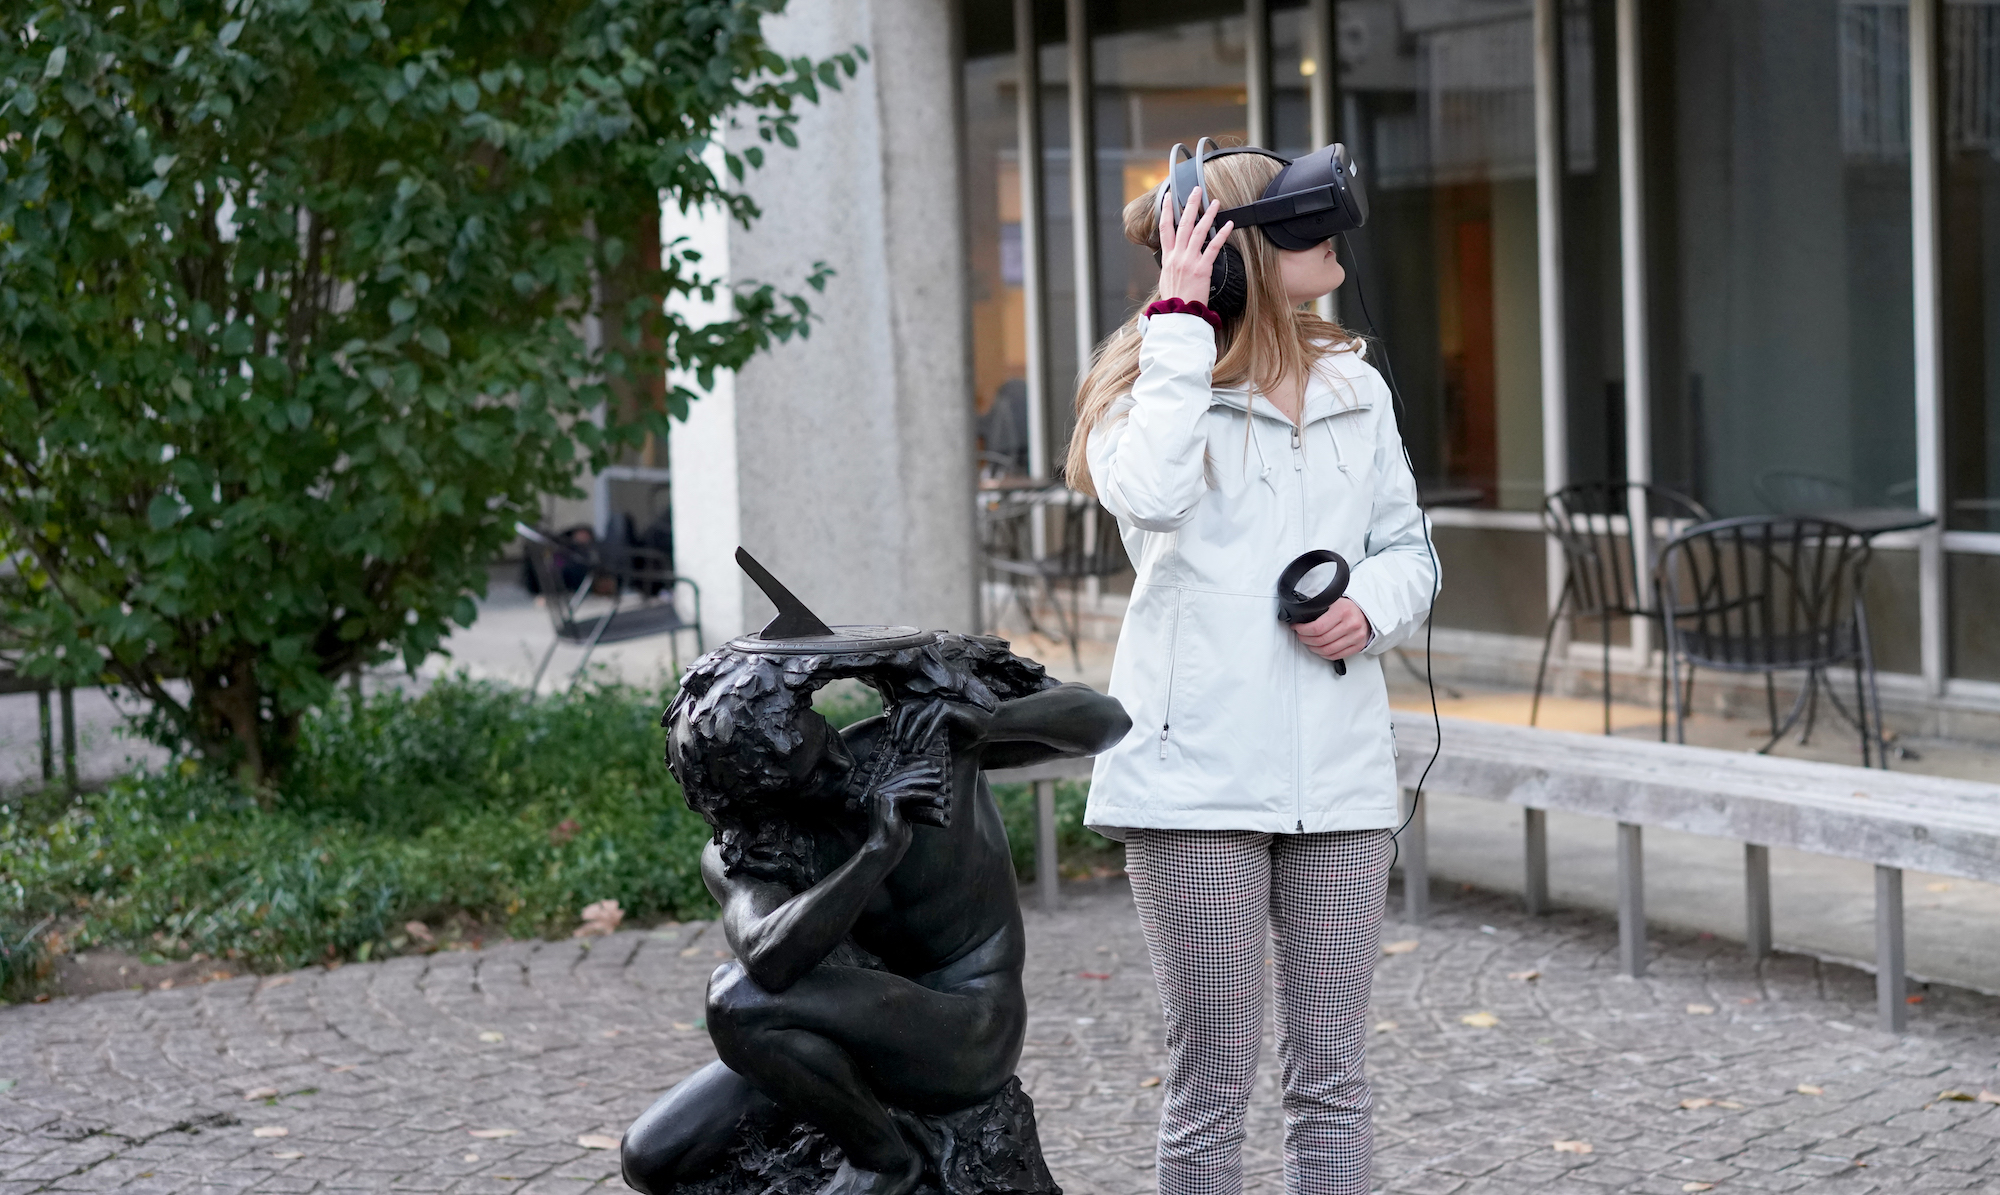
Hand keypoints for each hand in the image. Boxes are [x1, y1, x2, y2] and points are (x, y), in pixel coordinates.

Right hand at [863, 747, 946, 856]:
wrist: (885, 849)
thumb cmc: (894, 836)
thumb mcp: (903, 813)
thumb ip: (908, 802)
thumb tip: (924, 792)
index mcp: (878, 791)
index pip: (899, 774)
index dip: (915, 768)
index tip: (931, 766)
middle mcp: (876, 790)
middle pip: (903, 775)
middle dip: (923, 771)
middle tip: (938, 770)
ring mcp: (880, 794)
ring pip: (907, 782)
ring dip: (925, 781)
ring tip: (939, 782)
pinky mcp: (887, 800)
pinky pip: (909, 794)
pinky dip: (923, 794)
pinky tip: (934, 795)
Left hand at [890, 697, 992, 751]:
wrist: (986, 729)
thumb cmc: (963, 736)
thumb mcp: (939, 741)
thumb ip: (925, 741)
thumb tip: (906, 755)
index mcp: (926, 707)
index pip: (903, 711)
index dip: (894, 724)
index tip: (891, 741)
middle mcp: (930, 702)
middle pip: (906, 711)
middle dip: (898, 728)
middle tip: (896, 746)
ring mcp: (940, 703)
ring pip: (918, 716)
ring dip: (911, 734)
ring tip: (908, 750)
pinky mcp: (949, 708)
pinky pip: (934, 721)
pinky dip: (926, 735)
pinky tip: (923, 748)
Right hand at [1156, 185, 1233, 306]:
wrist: (1177, 314)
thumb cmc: (1173, 301)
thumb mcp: (1166, 279)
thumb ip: (1170, 265)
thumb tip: (1173, 259)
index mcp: (1167, 258)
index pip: (1164, 229)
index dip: (1167, 211)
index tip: (1169, 198)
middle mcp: (1177, 256)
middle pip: (1183, 224)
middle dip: (1190, 205)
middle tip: (1196, 190)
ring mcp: (1189, 261)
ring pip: (1199, 232)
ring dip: (1208, 215)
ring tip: (1215, 202)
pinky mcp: (1202, 268)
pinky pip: (1213, 247)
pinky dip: (1222, 234)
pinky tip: (1228, 224)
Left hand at [1293, 596, 1370, 663]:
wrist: (1367, 614)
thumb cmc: (1348, 608)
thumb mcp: (1334, 601)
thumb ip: (1320, 607)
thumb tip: (1301, 615)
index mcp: (1342, 611)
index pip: (1317, 627)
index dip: (1303, 630)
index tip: (1297, 628)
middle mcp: (1351, 624)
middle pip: (1321, 640)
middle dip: (1306, 639)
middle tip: (1301, 635)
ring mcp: (1355, 637)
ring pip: (1327, 650)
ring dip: (1313, 648)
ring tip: (1308, 642)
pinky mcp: (1358, 646)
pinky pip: (1336, 655)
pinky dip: (1324, 654)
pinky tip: (1319, 649)